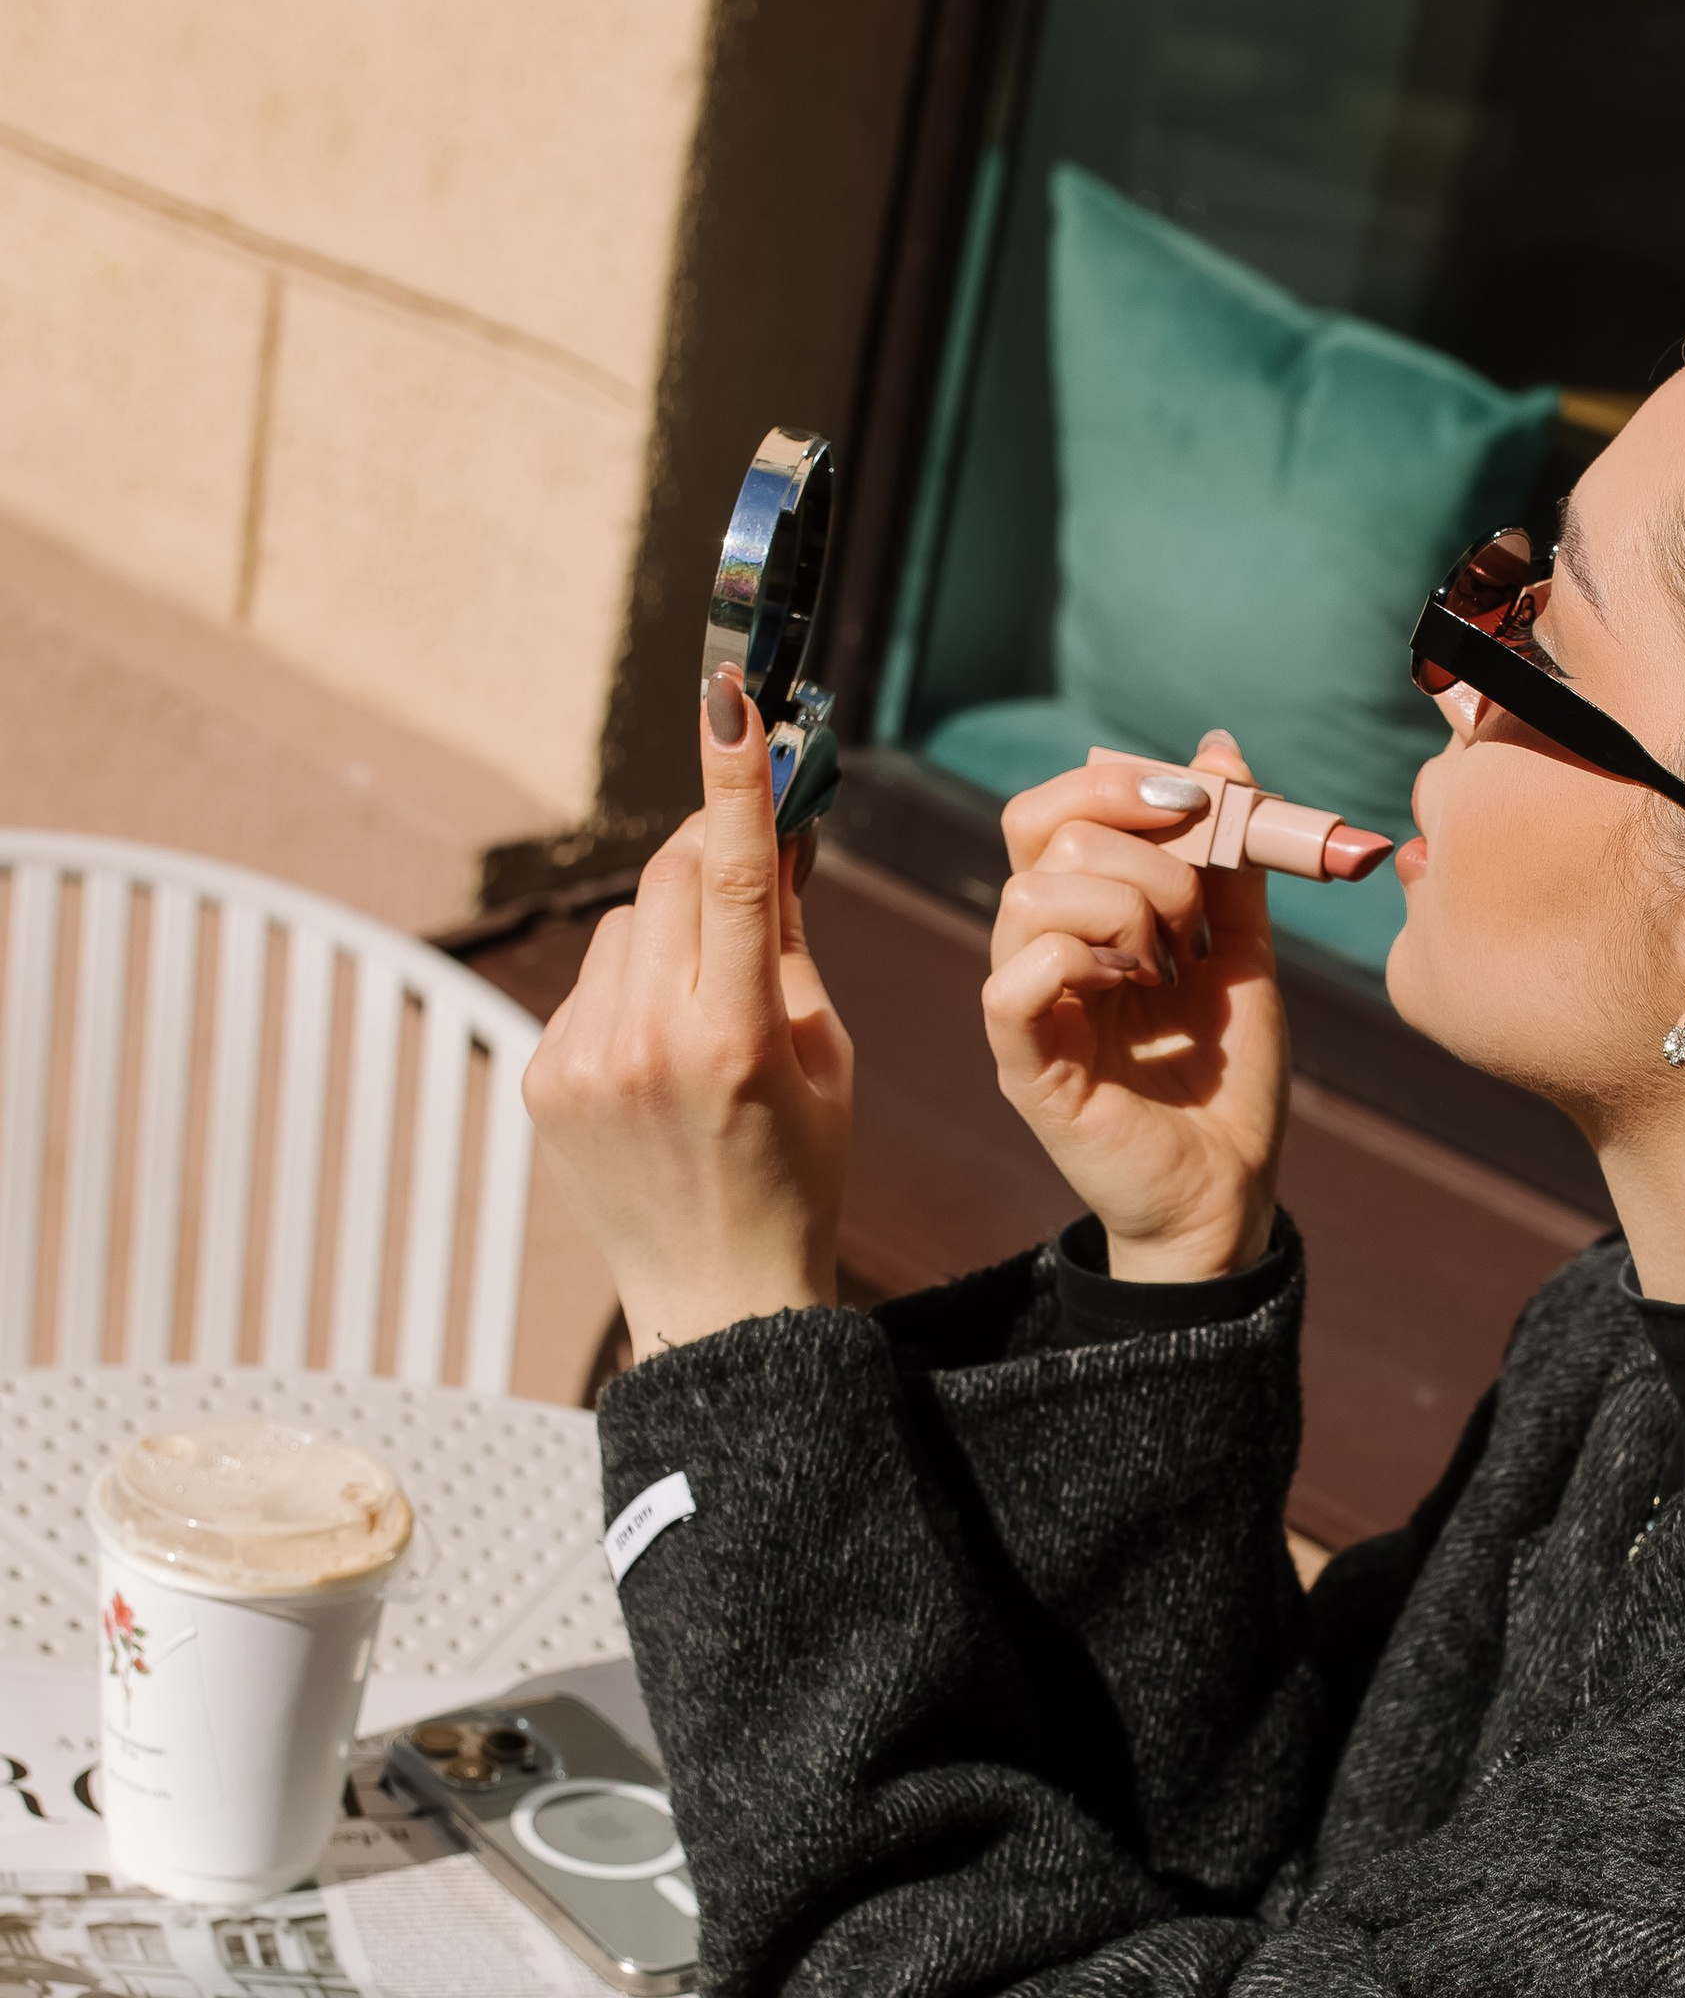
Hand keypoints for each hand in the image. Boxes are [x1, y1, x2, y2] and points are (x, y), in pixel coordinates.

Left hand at [524, 670, 855, 1352]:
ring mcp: (585, 1061)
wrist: (718, 1298)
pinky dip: (630, 993)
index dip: (731, 782)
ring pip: (626, 928)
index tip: (725, 698)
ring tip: (707, 1018)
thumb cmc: (797, 1175)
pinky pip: (592, 985)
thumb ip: (790, 939)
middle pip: (667, 880)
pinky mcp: (545, 1077)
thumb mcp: (826, 1057)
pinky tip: (661, 1060)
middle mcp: (648, 1044)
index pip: (728, 878)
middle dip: (707, 855)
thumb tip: (776, 831)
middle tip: (747, 861)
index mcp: (737, 1041)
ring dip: (668, 936)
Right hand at [983, 730, 1287, 1279]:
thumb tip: (1220, 750)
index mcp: (1082, 917)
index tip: (1203, 802)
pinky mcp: (1025, 1067)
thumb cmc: (1227, 1080)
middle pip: (1040, 833)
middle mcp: (1040, 951)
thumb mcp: (1243, 949)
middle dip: (1141, 849)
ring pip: (1029, 895)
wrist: (1230, 1189)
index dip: (1121, 784)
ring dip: (1122, 906)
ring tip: (1168, 966)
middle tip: (1194, 915)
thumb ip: (1232, 857)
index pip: (1054, 809)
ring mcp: (1026, 1008)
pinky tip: (1132, 989)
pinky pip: (1013, 982)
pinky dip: (1079, 961)